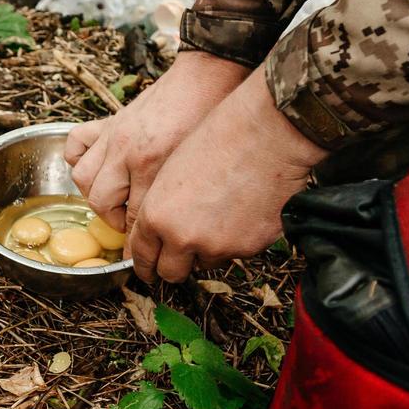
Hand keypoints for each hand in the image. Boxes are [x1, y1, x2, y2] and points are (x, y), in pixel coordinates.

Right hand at [65, 51, 248, 230]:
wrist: (207, 77)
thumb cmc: (211, 119)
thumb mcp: (199, 164)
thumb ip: (177, 194)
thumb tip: (168, 225)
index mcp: (152, 164)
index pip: (136, 217)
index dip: (137, 243)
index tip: (139, 257)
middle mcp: (125, 151)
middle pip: (102, 201)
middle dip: (115, 221)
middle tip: (131, 224)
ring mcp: (112, 135)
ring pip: (83, 177)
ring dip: (96, 194)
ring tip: (115, 199)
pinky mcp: (109, 121)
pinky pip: (76, 143)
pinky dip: (78, 158)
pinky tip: (96, 166)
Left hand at [125, 70, 328, 281]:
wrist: (266, 135)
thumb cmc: (217, 141)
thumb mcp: (170, 173)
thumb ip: (161, 208)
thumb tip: (161, 232)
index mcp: (157, 216)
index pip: (142, 256)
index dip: (144, 266)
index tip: (148, 270)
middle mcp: (182, 237)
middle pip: (170, 273)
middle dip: (172, 267)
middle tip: (179, 257)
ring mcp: (217, 247)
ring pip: (204, 264)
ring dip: (206, 251)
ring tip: (218, 218)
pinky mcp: (248, 248)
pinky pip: (235, 254)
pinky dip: (235, 241)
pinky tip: (242, 213)